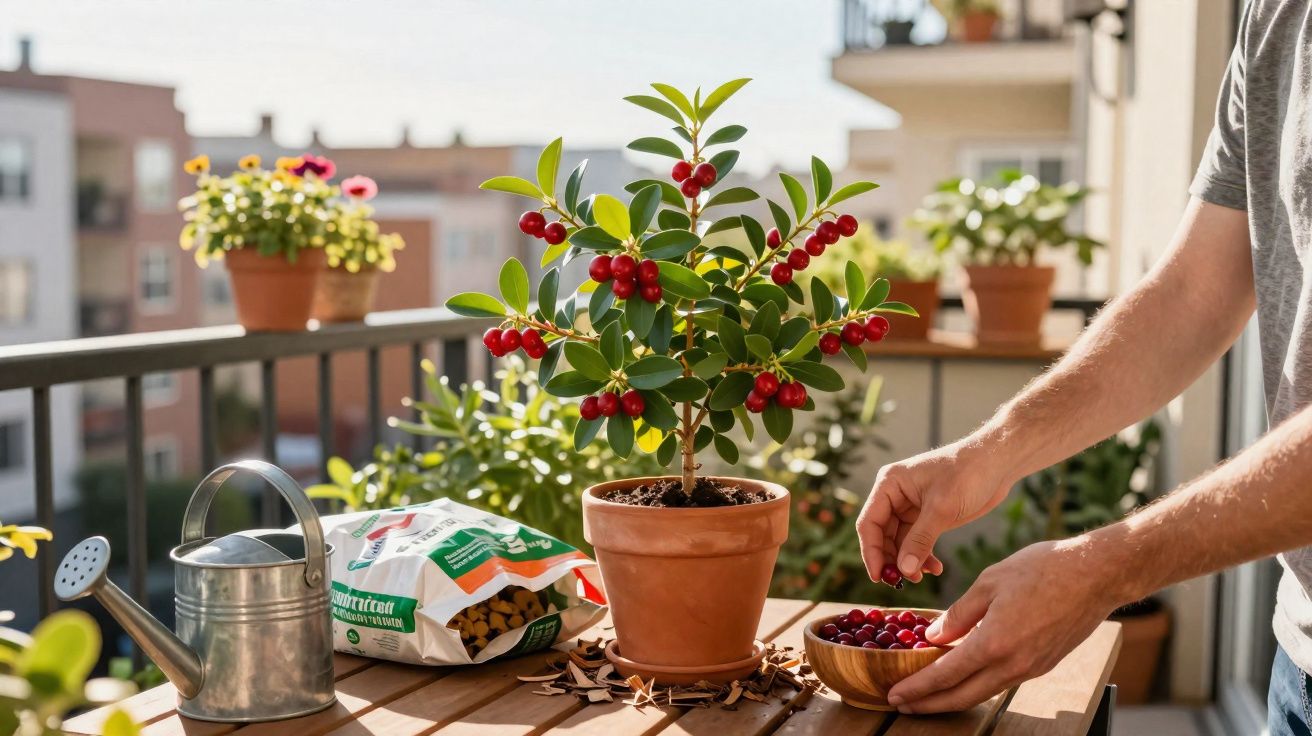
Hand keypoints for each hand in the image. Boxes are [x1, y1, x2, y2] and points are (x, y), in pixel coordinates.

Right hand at [857, 439, 1011, 582]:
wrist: (997, 463)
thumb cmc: (968, 474)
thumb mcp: (942, 509)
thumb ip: (920, 540)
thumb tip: (903, 569)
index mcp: (890, 484)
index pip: (869, 523)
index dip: (871, 551)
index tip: (878, 576)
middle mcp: (895, 495)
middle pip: (881, 535)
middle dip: (892, 559)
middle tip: (902, 582)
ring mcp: (911, 506)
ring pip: (899, 542)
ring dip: (909, 561)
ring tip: (923, 576)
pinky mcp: (927, 515)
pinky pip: (917, 541)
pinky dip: (923, 556)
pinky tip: (936, 568)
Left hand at [887, 537, 1122, 712]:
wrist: (1097, 575)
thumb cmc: (1044, 569)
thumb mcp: (990, 583)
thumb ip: (959, 614)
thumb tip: (933, 637)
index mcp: (994, 643)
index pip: (945, 676)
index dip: (917, 688)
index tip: (895, 694)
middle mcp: (1013, 664)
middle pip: (962, 697)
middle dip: (929, 704)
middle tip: (902, 705)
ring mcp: (1030, 668)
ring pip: (982, 693)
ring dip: (952, 698)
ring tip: (927, 696)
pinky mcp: (1042, 665)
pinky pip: (1001, 682)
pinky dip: (976, 685)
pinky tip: (962, 677)